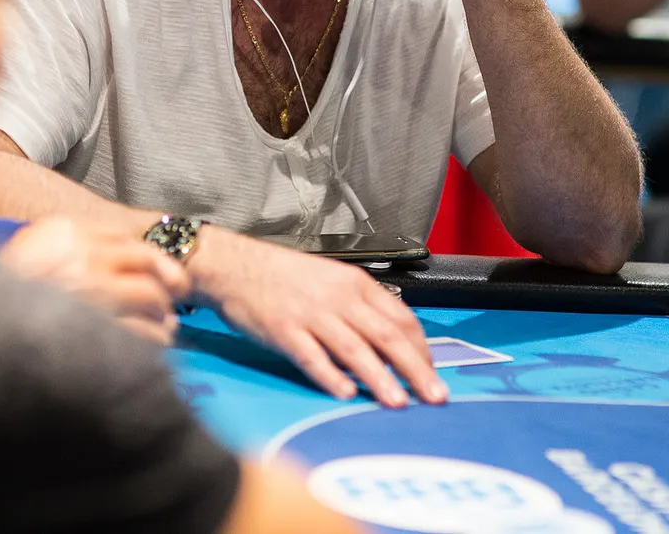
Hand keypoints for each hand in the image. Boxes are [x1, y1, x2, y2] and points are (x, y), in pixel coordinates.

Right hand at [0, 216, 189, 345]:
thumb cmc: (4, 287)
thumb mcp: (34, 246)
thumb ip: (74, 240)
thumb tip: (120, 251)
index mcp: (68, 233)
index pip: (127, 239)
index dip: (157, 257)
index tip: (170, 274)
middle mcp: (82, 258)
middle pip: (146, 263)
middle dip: (169, 281)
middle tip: (178, 295)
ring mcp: (88, 295)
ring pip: (149, 298)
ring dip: (164, 315)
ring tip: (166, 328)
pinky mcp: (92, 331)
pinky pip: (139, 334)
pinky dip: (154, 341)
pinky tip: (156, 347)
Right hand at [190, 229, 446, 407]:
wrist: (234, 265)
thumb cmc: (282, 276)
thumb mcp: (331, 280)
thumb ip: (360, 307)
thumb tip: (389, 343)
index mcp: (355, 283)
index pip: (402, 318)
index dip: (422, 349)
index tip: (431, 372)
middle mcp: (339, 298)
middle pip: (388, 336)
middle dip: (415, 369)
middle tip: (434, 395)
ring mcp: (311, 314)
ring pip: (356, 350)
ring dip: (381, 378)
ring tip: (398, 402)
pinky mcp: (284, 330)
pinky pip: (313, 357)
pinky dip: (331, 376)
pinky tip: (346, 393)